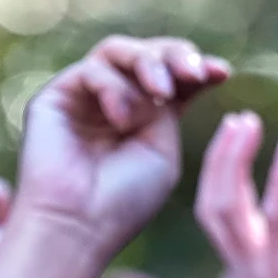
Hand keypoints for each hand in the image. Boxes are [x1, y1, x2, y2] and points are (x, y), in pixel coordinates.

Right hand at [0, 36, 229, 277]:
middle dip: (177, 56)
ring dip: (149, 64)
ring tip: (161, 91)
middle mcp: (115, 106)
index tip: (223, 73)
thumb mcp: (163, 152)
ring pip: (120, 52)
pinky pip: (93, 70)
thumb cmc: (125, 201)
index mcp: (146, 123)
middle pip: (149, 56)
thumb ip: (167, 109)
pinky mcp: (55, 97)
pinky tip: (121, 119)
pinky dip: (115, 89)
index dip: (199, 70)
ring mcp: (84, 100)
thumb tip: (164, 73)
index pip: (174, 82)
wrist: (80, 225)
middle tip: (194, 72)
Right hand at [195, 111, 277, 277]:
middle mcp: (248, 270)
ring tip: (249, 124)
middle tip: (239, 119)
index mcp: (258, 267)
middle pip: (213, 206)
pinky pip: (272, 221)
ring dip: (233, 163)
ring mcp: (259, 276)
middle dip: (221, 160)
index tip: (242, 132)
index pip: (225, 214)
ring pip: (225, 210)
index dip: (226, 172)